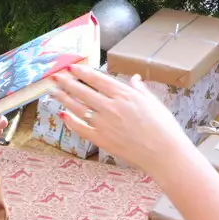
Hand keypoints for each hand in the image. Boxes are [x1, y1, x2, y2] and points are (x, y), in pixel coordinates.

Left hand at [52, 65, 195, 175]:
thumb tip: (134, 78)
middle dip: (67, 82)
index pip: (98, 79)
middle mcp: (111, 107)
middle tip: (56, 76)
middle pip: (83, 91)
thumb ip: (139, 89)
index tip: (72, 67)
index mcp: (124, 95)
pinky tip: (63, 115)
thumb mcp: (153, 102)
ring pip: (78, 108)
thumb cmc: (163, 127)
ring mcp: (104, 124)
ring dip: (64, 98)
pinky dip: (70, 121)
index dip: (83, 72)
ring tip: (54, 91)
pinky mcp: (102, 140)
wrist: (164, 152)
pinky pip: (81, 129)